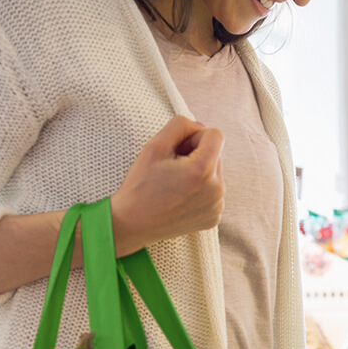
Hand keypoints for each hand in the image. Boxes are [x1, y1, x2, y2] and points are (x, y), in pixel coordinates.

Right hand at [110, 115, 224, 255]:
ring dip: (198, 172)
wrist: (130, 223)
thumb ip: (181, 125)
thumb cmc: (140, 184)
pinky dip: (199, 191)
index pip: (216, 135)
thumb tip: (200, 127)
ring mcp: (216, 207)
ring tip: (174, 183)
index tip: (178, 149)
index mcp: (203, 170)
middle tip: (171, 167)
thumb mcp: (155, 145)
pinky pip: (212, 193)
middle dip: (196, 154)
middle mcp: (216, 190)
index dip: (194, 136)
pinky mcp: (213, 218)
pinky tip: (179, 197)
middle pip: (216, 154)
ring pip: (215, 173)